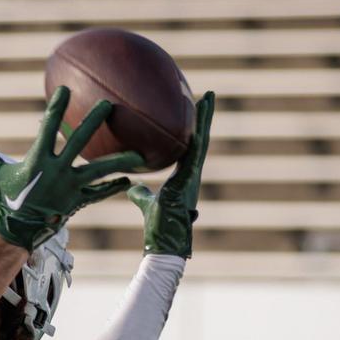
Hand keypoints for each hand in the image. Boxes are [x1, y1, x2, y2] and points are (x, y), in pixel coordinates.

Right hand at [0, 86, 144, 250]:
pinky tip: (129, 180)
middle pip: (80, 141)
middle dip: (94, 121)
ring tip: (139, 153)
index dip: (56, 107)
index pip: (48, 127)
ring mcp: (69, 188)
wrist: (14, 233)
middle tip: (110, 105)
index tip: (66, 89)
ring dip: (120, 160)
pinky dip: (113, 187)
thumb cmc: (2, 200)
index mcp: (37, 160)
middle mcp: (57, 171)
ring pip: (99, 170)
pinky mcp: (76, 202)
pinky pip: (98, 194)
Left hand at [127, 91, 214, 256]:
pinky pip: (194, 154)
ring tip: (208, 98)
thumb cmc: (158, 227)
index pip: (189, 147)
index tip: (194, 110)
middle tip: (207, 96)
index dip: (193, 128)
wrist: (165, 243)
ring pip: (201, 142)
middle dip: (204, 117)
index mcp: (183, 177)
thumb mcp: (147, 204)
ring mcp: (192, 177)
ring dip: (205, 119)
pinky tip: (198, 121)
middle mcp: (192, 174)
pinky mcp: (188, 181)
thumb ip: (140, 194)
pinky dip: (197, 137)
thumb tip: (131, 186)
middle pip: (199, 139)